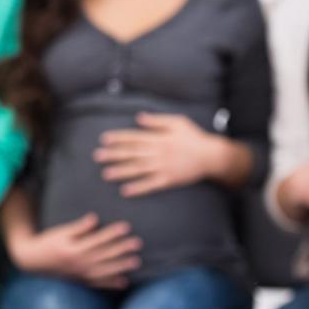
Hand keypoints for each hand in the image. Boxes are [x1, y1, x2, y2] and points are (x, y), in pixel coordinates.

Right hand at [9, 213, 142, 289]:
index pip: (98, 239)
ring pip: (105, 270)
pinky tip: (124, 282)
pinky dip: (111, 283)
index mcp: (74, 249)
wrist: (34, 261)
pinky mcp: (81, 280)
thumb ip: (78, 227)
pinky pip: (98, 283)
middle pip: (104, 255)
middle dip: (122, 249)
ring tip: (137, 261)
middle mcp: (79, 263)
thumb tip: (95, 218)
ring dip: (121, 266)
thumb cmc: (48, 242)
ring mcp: (81, 273)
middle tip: (138, 243)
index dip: (112, 233)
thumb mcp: (61, 232)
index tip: (126, 226)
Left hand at [94, 113, 218, 195]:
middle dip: (114, 154)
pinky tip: (125, 190)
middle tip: (97, 156)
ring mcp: (163, 167)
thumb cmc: (194, 137)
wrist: (211, 156)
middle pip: (133, 153)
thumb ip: (157, 121)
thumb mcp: (177, 122)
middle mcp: (159, 152)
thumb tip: (138, 117)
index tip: (104, 139)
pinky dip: (138, 188)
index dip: (118, 138)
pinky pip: (151, 185)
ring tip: (105, 174)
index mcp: (159, 138)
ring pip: (138, 169)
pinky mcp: (168, 180)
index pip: (134, 137)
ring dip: (121, 172)